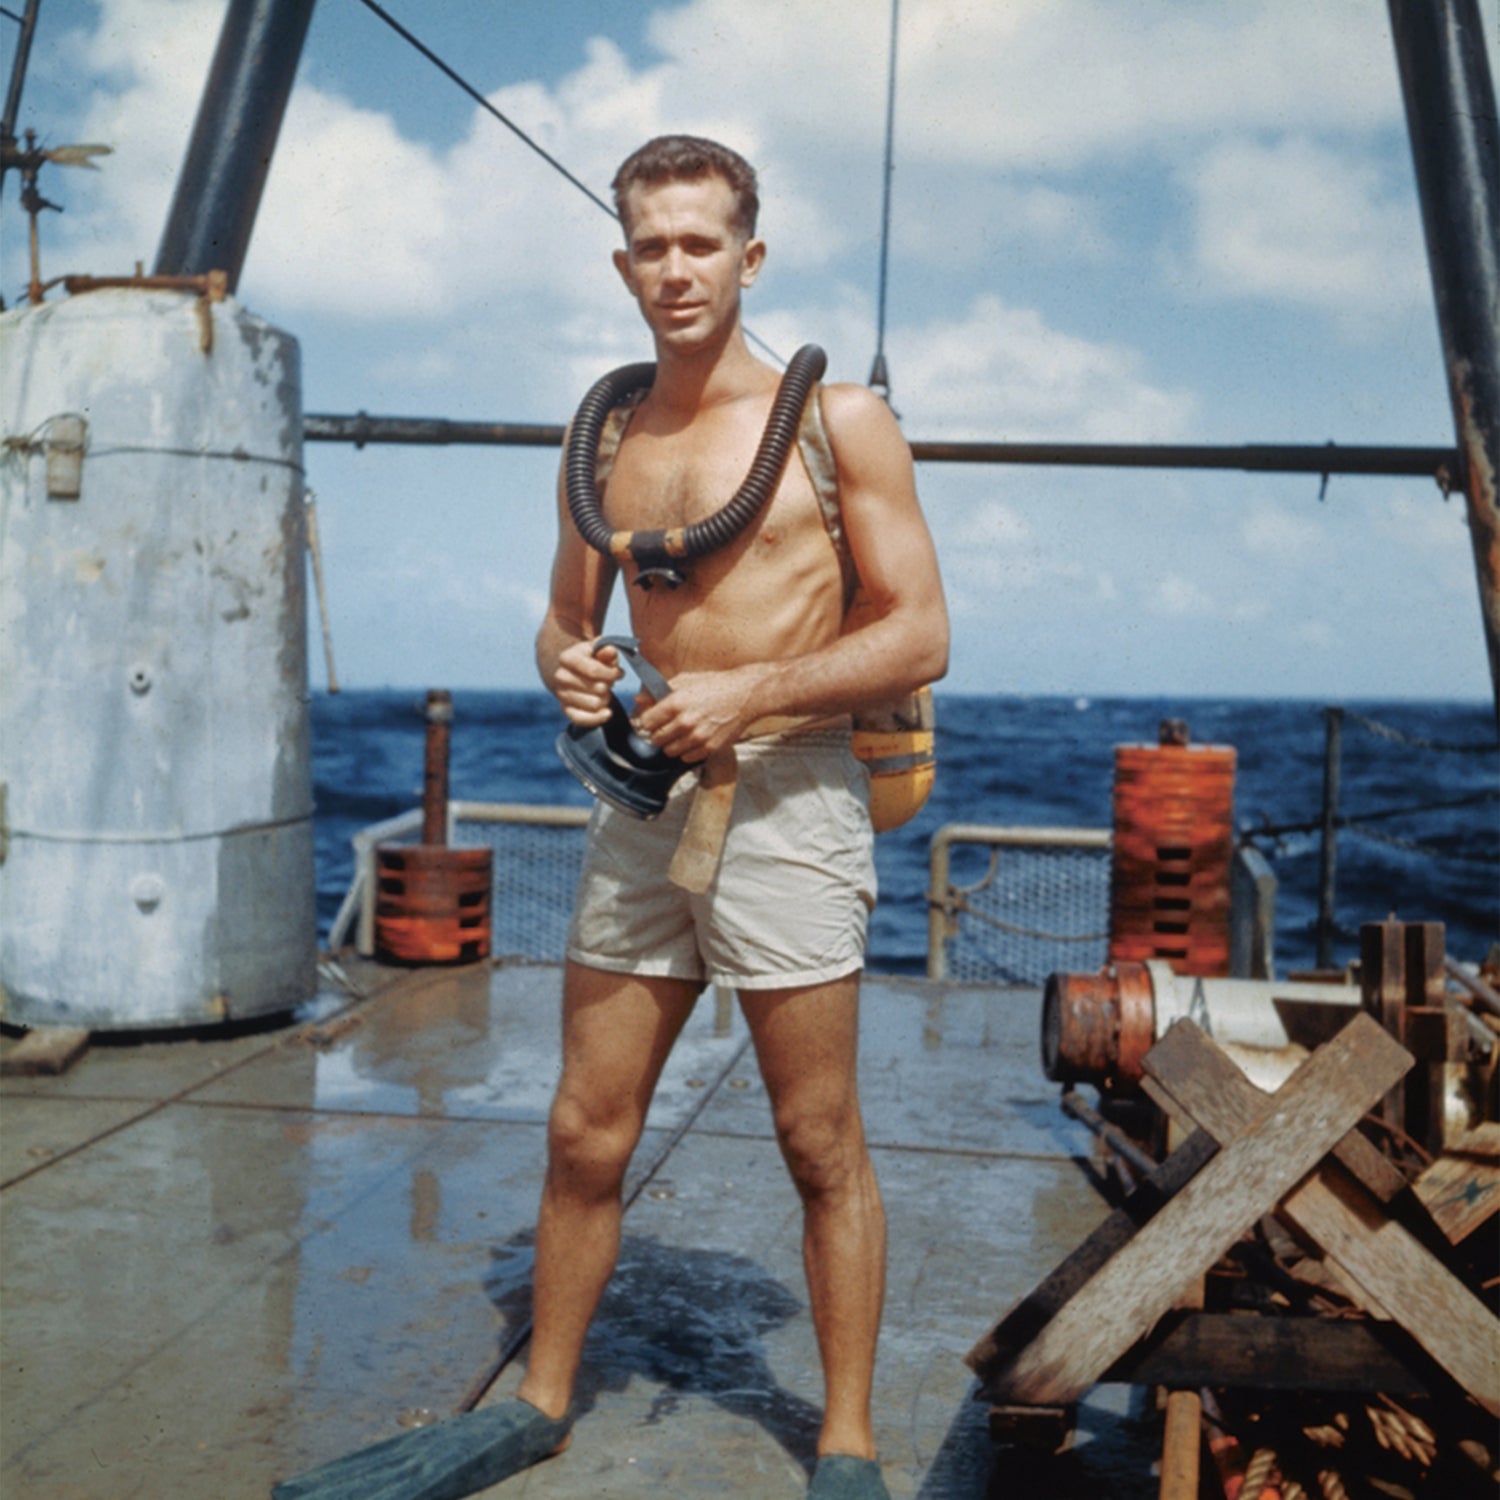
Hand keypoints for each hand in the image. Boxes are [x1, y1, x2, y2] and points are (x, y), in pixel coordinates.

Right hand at [554, 638, 621, 726]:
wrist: (572, 672)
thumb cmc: (591, 660)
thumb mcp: (599, 651)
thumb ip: (606, 650)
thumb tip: (611, 651)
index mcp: (567, 658)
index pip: (594, 671)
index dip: (612, 673)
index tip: (619, 673)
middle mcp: (560, 676)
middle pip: (598, 688)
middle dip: (608, 686)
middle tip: (608, 683)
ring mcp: (561, 694)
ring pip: (595, 704)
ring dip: (605, 700)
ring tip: (604, 692)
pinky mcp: (565, 709)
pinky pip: (582, 719)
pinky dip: (597, 718)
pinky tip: (607, 712)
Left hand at [634, 664, 764, 763]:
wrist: (745, 695)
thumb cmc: (715, 685)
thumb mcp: (685, 680)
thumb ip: (659, 691)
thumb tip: (638, 699)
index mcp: (676, 702)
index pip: (646, 722)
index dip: (648, 721)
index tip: (653, 720)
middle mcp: (685, 722)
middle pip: (655, 739)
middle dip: (658, 733)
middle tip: (666, 727)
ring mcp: (698, 737)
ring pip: (669, 751)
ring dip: (671, 744)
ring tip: (680, 734)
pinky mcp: (710, 747)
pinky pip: (687, 758)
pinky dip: (687, 751)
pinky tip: (693, 739)